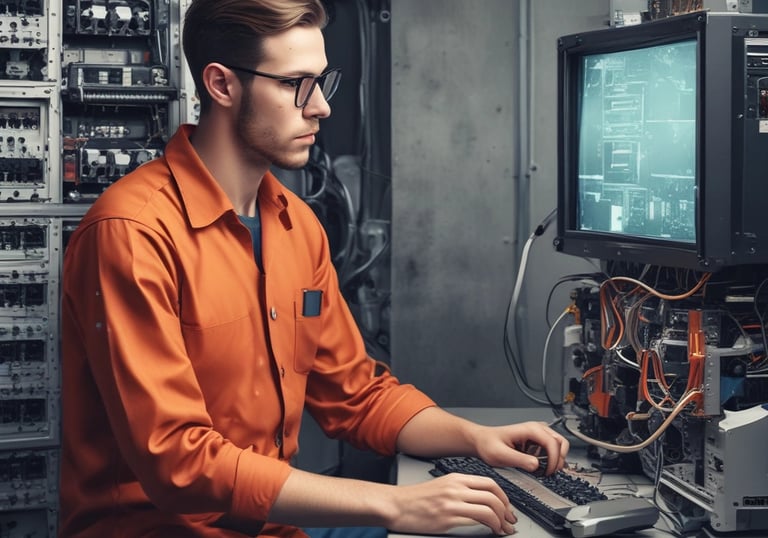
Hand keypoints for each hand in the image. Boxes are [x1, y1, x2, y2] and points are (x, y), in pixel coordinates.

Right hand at [386, 473, 516, 535]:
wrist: (396, 505)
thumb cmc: (416, 499)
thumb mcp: (441, 486)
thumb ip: (460, 490)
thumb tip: (481, 500)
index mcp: (456, 478)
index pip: (490, 483)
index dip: (504, 497)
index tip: (507, 508)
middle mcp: (456, 487)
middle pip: (493, 495)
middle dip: (507, 510)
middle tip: (509, 521)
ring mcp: (452, 502)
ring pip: (490, 507)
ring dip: (501, 521)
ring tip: (502, 529)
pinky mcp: (448, 517)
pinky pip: (479, 520)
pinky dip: (491, 526)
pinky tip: (492, 531)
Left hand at [473, 421, 568, 475]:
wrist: (481, 441)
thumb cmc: (488, 444)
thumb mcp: (501, 455)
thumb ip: (519, 460)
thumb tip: (536, 465)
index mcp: (530, 429)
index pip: (553, 443)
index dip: (555, 459)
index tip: (549, 472)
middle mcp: (535, 429)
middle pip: (560, 442)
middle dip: (559, 458)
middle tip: (550, 472)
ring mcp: (537, 434)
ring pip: (558, 445)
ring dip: (556, 459)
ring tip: (545, 470)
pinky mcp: (535, 441)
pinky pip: (551, 449)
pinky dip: (551, 458)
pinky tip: (539, 466)